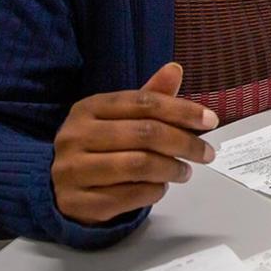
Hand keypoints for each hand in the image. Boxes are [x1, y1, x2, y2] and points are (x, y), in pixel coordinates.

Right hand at [51, 63, 217, 225]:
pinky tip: (160, 187)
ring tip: (185, 171)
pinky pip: (128, 196)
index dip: (182, 110)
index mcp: (88, 108)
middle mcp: (75, 136)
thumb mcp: (121, 117)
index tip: (211, 120)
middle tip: (207, 153)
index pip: (144, 102)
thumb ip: (150, 96)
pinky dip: (154, 191)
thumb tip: (175, 68)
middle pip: (145, 134)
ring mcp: (72, 170)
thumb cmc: (99, 146)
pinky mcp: (77, 202)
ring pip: (139, 165)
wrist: (59, 187)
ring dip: (172, 169)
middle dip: (185, 143)